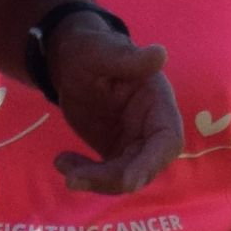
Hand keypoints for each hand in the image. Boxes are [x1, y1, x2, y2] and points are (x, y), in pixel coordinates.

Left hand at [49, 23, 184, 195]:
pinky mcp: (115, 151)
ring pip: (124, 176)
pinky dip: (85, 174)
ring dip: (95, 180)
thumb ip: (128, 59)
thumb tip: (160, 54)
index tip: (128, 180)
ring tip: (63, 164)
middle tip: (73, 178)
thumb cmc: (90, 50)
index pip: (168, 140)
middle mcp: (151, 127)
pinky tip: (62, 161)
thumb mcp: (102, 51)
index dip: (152, 163)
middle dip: (112, 178)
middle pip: (144, 166)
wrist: (72, 63)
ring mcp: (134, 143)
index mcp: (157, 103)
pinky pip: (106, 174)